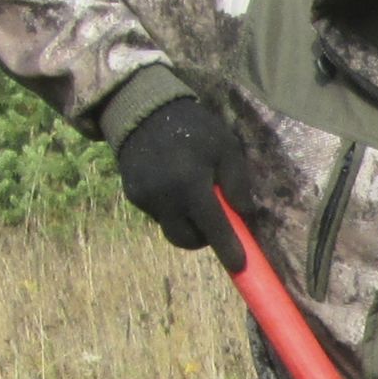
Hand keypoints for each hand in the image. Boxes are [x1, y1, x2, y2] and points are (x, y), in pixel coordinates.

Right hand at [113, 97, 246, 271]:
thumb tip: (245, 216)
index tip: (241, 267)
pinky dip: (172, 211)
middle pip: (186, 239)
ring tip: (194, 197)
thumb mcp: (226, 147)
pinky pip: (158, 216)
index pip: (212, 226)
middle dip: (204, 238)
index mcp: (189, 183)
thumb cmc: (195, 128)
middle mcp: (163, 197)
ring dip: (187, 224)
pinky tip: (175, 186)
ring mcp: (144, 198)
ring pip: (171, 229)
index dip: (228, 249)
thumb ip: (237, 182)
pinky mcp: (133, 196)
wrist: (144, 111)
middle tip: (216, 221)